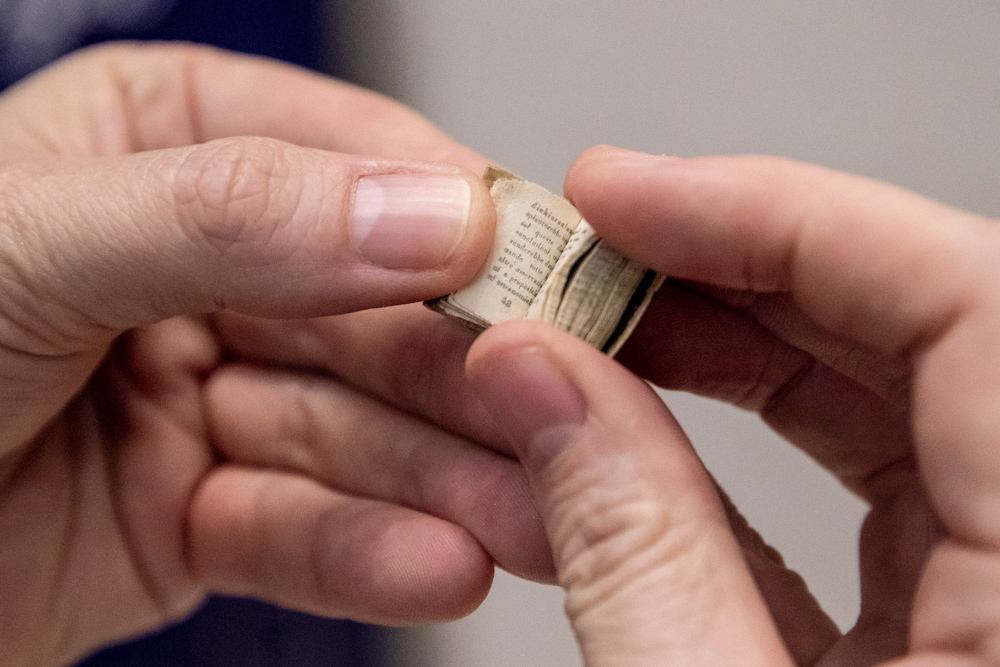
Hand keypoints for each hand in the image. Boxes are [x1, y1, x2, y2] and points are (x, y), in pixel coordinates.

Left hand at [0, 43, 550, 666]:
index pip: (360, 166)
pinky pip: (302, 527)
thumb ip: (233, 216)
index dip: (462, 221)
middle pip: (379, 314)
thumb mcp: (27, 237)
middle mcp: (210, 267)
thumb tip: (425, 211)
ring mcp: (215, 392)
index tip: (550, 274)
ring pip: (357, 433)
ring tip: (529, 516)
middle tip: (563, 420)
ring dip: (446, 480)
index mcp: (175, 146)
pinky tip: (441, 564)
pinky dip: (368, 552)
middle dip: (469, 379)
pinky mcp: (201, 512)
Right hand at [466, 146, 999, 665]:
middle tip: (597, 254)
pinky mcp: (959, 621)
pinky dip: (742, 453)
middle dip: (736, 271)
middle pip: (923, 328)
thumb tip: (539, 384)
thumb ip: (630, 549)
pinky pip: (868, 492)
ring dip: (733, 351)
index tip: (633, 202)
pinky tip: (642, 436)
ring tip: (602, 334)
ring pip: (891, 402)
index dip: (788, 221)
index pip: (968, 303)